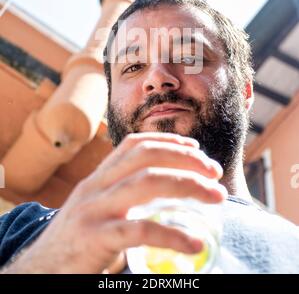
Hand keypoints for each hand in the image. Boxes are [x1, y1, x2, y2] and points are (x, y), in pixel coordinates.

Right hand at [6, 132, 226, 272]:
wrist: (37, 271)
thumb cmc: (74, 242)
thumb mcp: (95, 209)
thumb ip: (123, 200)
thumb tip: (167, 201)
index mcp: (97, 178)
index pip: (134, 144)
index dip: (167, 140)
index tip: (195, 148)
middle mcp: (95, 186)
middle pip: (146, 156)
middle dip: (186, 158)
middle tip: (215, 171)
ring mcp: (93, 209)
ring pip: (147, 183)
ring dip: (188, 184)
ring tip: (217, 196)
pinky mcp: (93, 238)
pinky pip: (139, 230)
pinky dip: (172, 235)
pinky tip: (194, 244)